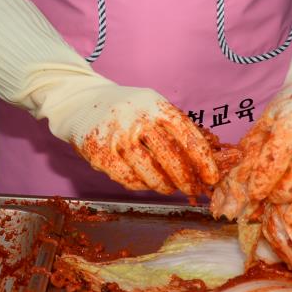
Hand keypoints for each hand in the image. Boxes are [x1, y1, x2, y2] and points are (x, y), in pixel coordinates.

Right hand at [51, 82, 219, 196]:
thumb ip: (174, 128)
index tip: (212, 176)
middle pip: (172, 159)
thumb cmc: (124, 108)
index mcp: (154, 105)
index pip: (187, 135)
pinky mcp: (100, 155)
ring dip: (166, 186)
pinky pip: (130, 180)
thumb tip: (202, 163)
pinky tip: (145, 181)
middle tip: (193, 189)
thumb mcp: (150, 105)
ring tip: (169, 187)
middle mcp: (136, 119)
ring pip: (151, 174)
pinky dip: (142, 185)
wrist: (79, 102)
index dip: (203, 160)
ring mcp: (117, 138)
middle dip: (187, 179)